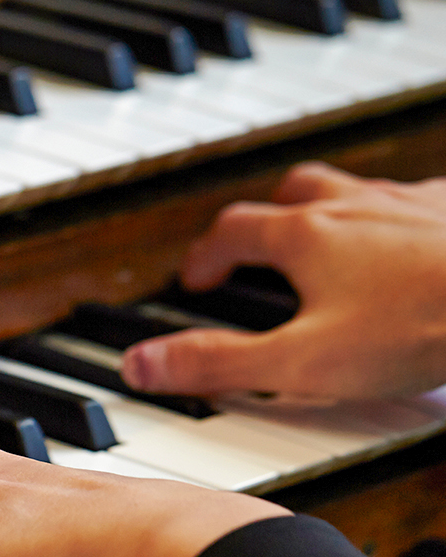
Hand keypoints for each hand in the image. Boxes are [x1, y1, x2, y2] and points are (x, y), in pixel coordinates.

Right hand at [121, 161, 445, 399]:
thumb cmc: (420, 326)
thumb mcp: (301, 363)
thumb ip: (217, 363)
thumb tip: (139, 364)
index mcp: (305, 237)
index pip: (233, 231)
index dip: (207, 255)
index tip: (197, 277)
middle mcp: (355, 208)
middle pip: (294, 193)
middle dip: (266, 215)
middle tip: (255, 240)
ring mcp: (411, 206)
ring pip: (356, 192)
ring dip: (331, 211)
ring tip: (328, 241)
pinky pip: (419, 204)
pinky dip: (398, 220)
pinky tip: (410, 247)